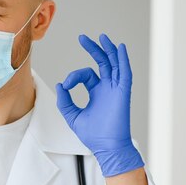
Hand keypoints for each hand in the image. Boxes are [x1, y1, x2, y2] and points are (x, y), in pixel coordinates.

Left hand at [55, 33, 143, 176]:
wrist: (106, 147)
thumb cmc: (92, 135)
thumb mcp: (72, 116)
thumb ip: (65, 101)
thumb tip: (60, 85)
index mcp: (96, 92)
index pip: (86, 74)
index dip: (74, 76)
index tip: (66, 85)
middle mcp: (107, 88)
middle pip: (102, 63)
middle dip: (93, 49)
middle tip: (82, 38)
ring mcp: (116, 89)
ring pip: (114, 64)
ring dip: (108, 50)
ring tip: (101, 37)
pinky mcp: (123, 92)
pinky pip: (125, 72)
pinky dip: (123, 60)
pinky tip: (119, 48)